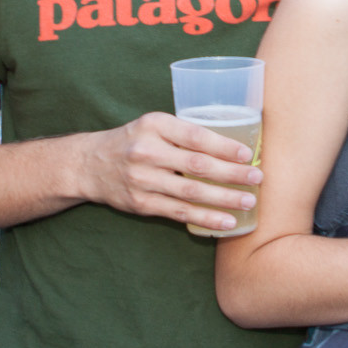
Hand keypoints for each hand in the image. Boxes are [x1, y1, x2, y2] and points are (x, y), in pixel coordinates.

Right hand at [79, 111, 261, 232]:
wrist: (90, 164)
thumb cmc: (134, 141)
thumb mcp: (154, 125)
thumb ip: (184, 133)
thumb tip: (233, 145)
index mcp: (155, 125)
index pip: (196, 136)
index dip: (224, 146)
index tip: (248, 154)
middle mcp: (147, 151)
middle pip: (197, 166)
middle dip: (232, 173)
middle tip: (257, 178)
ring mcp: (143, 180)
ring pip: (191, 193)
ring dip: (224, 199)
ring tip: (249, 202)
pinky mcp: (141, 204)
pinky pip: (180, 213)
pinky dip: (206, 219)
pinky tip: (226, 222)